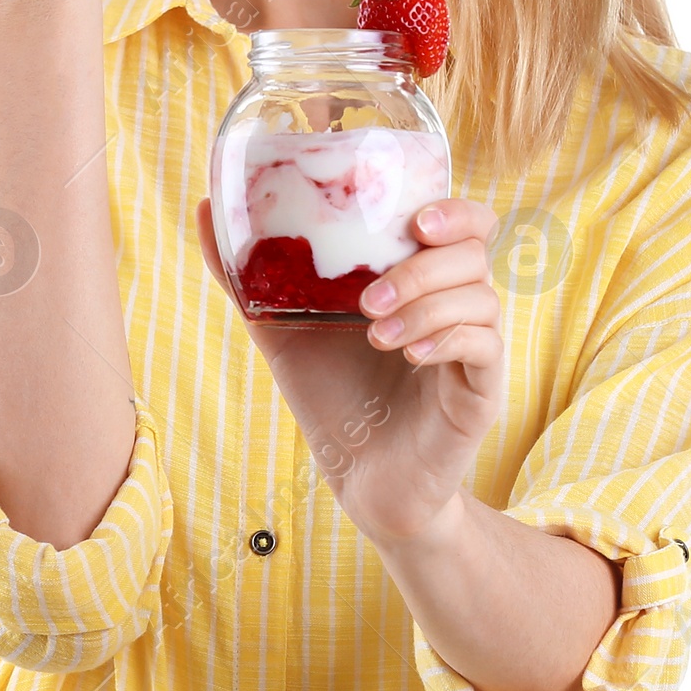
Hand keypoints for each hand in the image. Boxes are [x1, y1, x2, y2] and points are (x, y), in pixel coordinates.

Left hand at [196, 196, 505, 547]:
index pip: (466, 222)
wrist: (361, 481)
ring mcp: (475, 346)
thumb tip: (205, 208)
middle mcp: (457, 304)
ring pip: (481, 295)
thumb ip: (248, 274)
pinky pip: (485, 345)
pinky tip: (407, 354)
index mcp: (422, 279)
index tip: (413, 220)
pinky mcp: (483, 390)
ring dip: (424, 303)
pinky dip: (446, 339)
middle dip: (423, 264)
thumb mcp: (283, 328)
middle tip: (369, 295)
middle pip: (475, 250)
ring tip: (373, 332)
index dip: (451, 210)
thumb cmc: (332, 397)